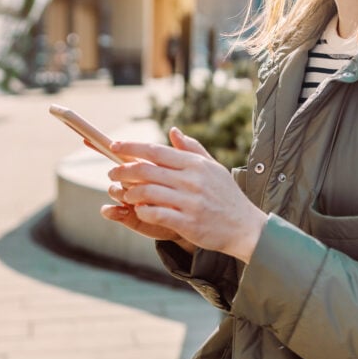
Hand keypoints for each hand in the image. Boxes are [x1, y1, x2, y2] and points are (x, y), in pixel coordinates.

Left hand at [107, 127, 267, 262]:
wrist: (245, 227)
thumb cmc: (227, 196)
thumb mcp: (214, 168)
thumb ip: (192, 149)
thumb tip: (172, 131)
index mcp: (196, 164)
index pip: (156, 150)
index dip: (131, 147)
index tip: (114, 146)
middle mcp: (192, 180)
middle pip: (146, 170)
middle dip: (123, 170)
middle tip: (112, 173)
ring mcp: (190, 202)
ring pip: (147, 192)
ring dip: (130, 193)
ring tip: (125, 194)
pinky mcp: (188, 223)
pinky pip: (155, 214)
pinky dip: (142, 211)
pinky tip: (139, 210)